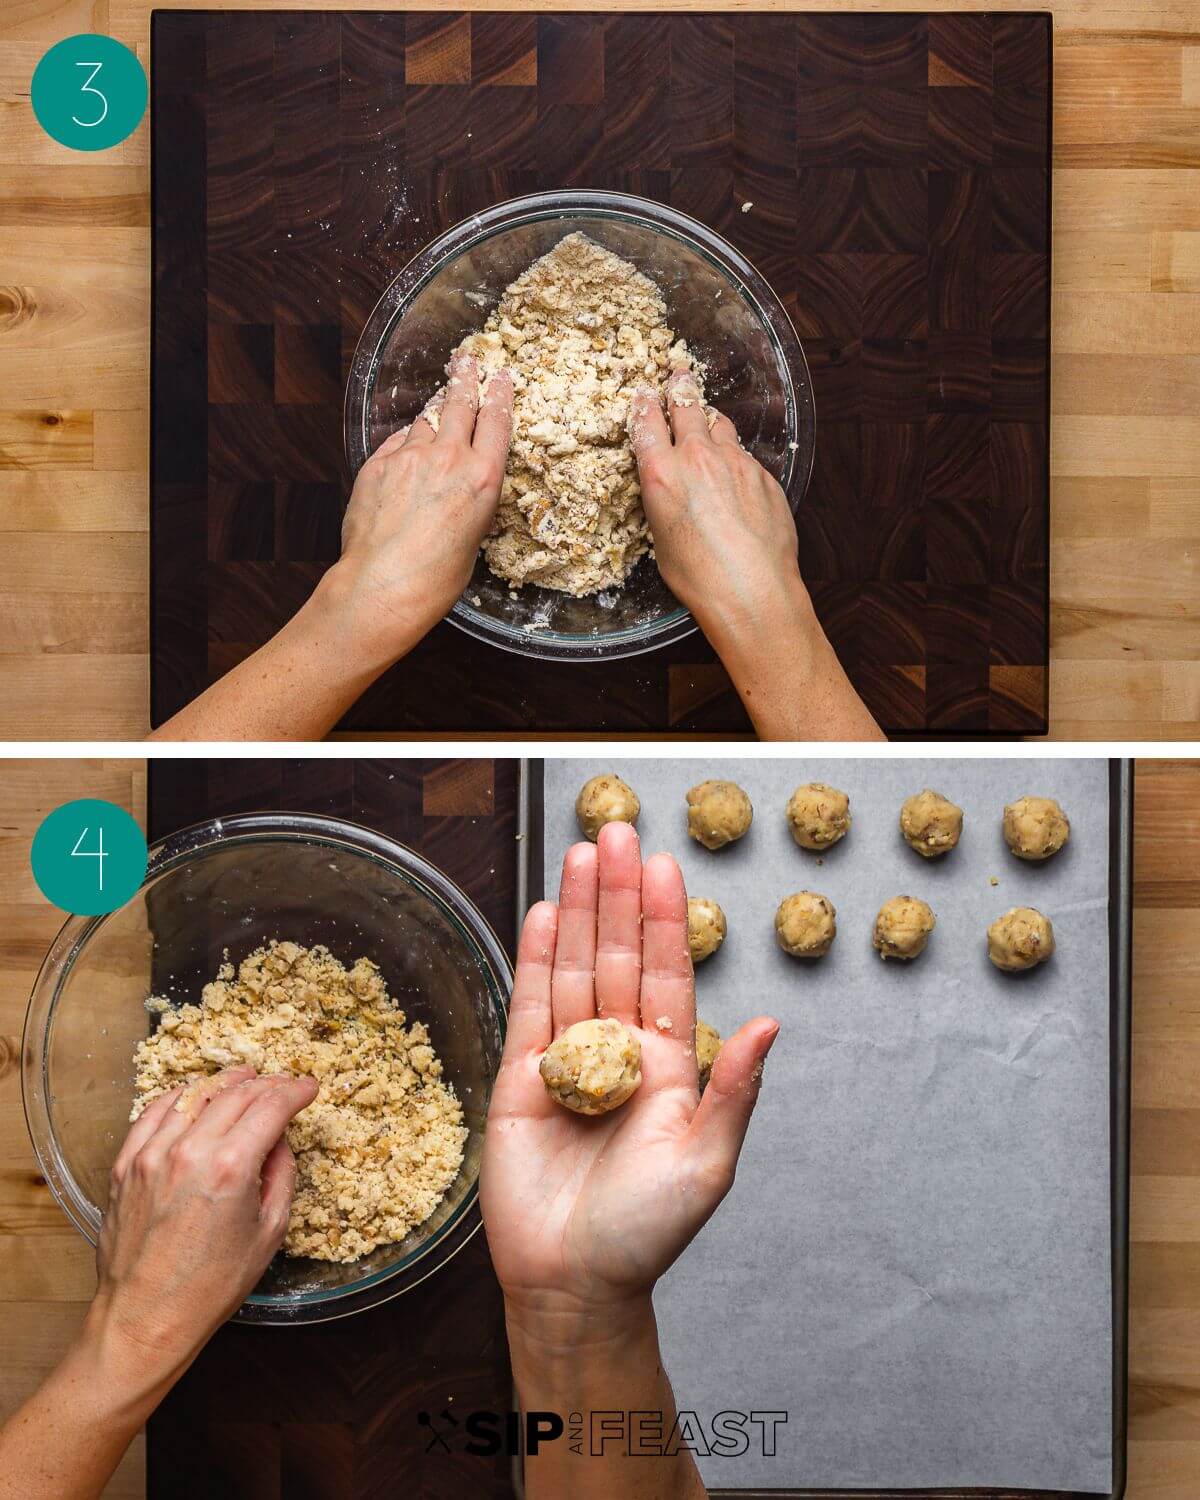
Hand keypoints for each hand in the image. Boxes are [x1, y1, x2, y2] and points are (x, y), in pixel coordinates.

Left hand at [86, 1067, 316, 1386]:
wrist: (145, 1319)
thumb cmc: (210, 1287)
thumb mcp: (269, 1232)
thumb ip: (281, 1175)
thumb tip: (278, 1141)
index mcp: (231, 1168)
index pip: (271, 1107)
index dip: (295, 1091)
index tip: (307, 1088)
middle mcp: (189, 1152)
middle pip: (235, 1094)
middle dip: (265, 1084)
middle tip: (282, 1085)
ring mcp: (151, 1156)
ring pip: (193, 1096)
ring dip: (224, 1083)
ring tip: (243, 1079)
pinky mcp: (125, 1166)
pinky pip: (153, 1114)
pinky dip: (178, 1098)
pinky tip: (192, 1096)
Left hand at [323, 351, 514, 663]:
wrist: (385, 583)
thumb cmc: (435, 577)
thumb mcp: (474, 537)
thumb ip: (471, 501)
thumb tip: (459, 493)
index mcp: (483, 478)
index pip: (497, 421)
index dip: (500, 395)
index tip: (500, 379)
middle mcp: (450, 458)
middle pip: (460, 404)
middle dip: (466, 379)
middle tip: (467, 362)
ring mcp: (411, 457)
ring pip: (426, 419)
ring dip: (434, 409)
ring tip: (438, 400)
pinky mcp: (378, 464)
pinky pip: (397, 441)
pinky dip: (405, 440)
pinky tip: (407, 445)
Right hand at [481, 821, 777, 1321]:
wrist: (573, 1284)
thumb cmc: (647, 1231)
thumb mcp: (707, 1161)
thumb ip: (734, 1088)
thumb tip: (770, 1022)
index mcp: (668, 1062)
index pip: (669, 972)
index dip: (667, 916)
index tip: (663, 862)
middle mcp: (619, 1049)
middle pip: (619, 954)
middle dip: (618, 893)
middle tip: (615, 829)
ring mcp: (568, 1059)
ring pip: (576, 967)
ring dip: (580, 910)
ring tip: (581, 852)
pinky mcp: (520, 1077)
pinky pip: (530, 1006)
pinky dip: (536, 958)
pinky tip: (545, 913)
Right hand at [629, 367, 806, 637]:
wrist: (752, 590)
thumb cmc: (701, 577)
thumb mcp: (661, 539)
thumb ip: (663, 501)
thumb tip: (669, 493)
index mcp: (662, 474)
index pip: (647, 422)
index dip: (645, 404)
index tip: (645, 396)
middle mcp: (698, 458)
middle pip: (688, 405)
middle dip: (681, 387)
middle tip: (679, 376)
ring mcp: (735, 462)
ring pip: (721, 425)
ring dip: (711, 422)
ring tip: (708, 424)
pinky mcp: (763, 475)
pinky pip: (745, 456)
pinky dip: (736, 459)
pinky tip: (736, 479)